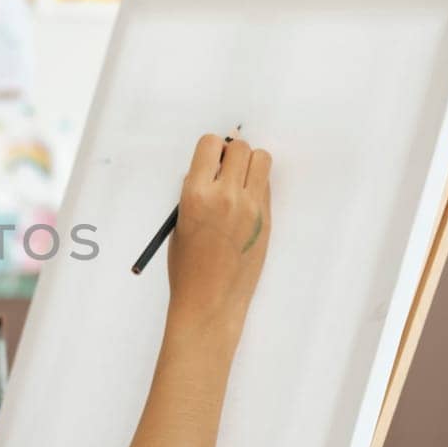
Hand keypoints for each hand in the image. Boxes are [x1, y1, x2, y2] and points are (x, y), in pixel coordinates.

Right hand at [165, 131, 271, 340]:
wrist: (209, 302)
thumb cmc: (187, 266)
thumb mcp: (180, 222)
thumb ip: (195, 191)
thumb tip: (210, 168)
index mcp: (196, 194)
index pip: (210, 144)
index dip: (210, 150)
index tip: (209, 161)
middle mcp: (226, 196)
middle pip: (240, 147)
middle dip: (232, 154)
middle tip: (225, 172)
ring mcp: (251, 208)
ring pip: (261, 159)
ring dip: (250, 164)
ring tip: (238, 184)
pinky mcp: (266, 220)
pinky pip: (265, 186)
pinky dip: (256, 186)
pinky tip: (244, 206)